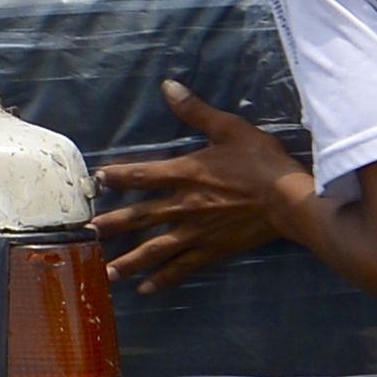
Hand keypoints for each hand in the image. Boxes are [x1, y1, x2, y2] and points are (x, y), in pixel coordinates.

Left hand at [88, 78, 299, 290]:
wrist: (288, 200)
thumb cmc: (261, 162)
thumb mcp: (230, 128)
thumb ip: (196, 111)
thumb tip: (168, 87)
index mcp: (185, 174)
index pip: (141, 175)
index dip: (117, 177)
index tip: (98, 181)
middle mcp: (183, 206)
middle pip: (139, 216)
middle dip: (112, 225)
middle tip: (88, 233)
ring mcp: (196, 232)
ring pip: (154, 249)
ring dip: (129, 261)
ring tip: (106, 272)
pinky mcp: (211, 251)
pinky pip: (181, 268)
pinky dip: (162, 279)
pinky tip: (145, 289)